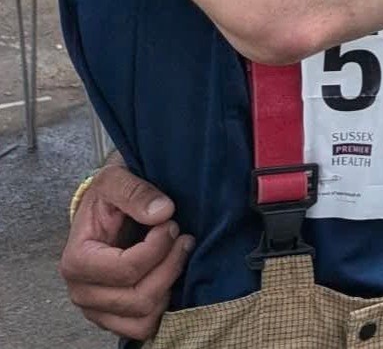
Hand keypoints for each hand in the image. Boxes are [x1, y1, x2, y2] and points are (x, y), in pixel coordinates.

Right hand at [59, 162, 191, 340]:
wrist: (106, 209)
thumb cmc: (109, 196)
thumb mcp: (117, 179)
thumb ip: (135, 192)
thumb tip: (163, 212)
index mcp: (77, 261)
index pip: (125, 270)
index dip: (158, 247)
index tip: (171, 224)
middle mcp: (82, 292)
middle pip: (138, 298)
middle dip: (170, 265)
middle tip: (182, 238)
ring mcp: (98, 310)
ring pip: (143, 318)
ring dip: (170, 285)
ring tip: (179, 255)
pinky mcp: (115, 317)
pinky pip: (145, 327)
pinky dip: (165, 305)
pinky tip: (172, 274)